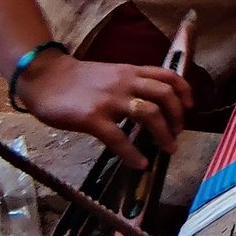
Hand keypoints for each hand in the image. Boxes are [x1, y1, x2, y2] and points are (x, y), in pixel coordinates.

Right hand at [15, 52, 193, 168]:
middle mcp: (124, 83)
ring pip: (149, 114)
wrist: (44, 77)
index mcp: (130, 72)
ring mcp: (109, 100)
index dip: (184, 91)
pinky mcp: (92, 118)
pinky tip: (139, 164)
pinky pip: (119, 138)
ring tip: (167, 148)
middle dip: (177, 117)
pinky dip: (133, 154)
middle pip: (164, 95)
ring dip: (163, 134)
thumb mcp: (110, 73)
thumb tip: (150, 106)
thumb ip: (130, 85)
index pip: (167, 76)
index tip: (190, 107)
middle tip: (177, 133)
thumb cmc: (76, 80)